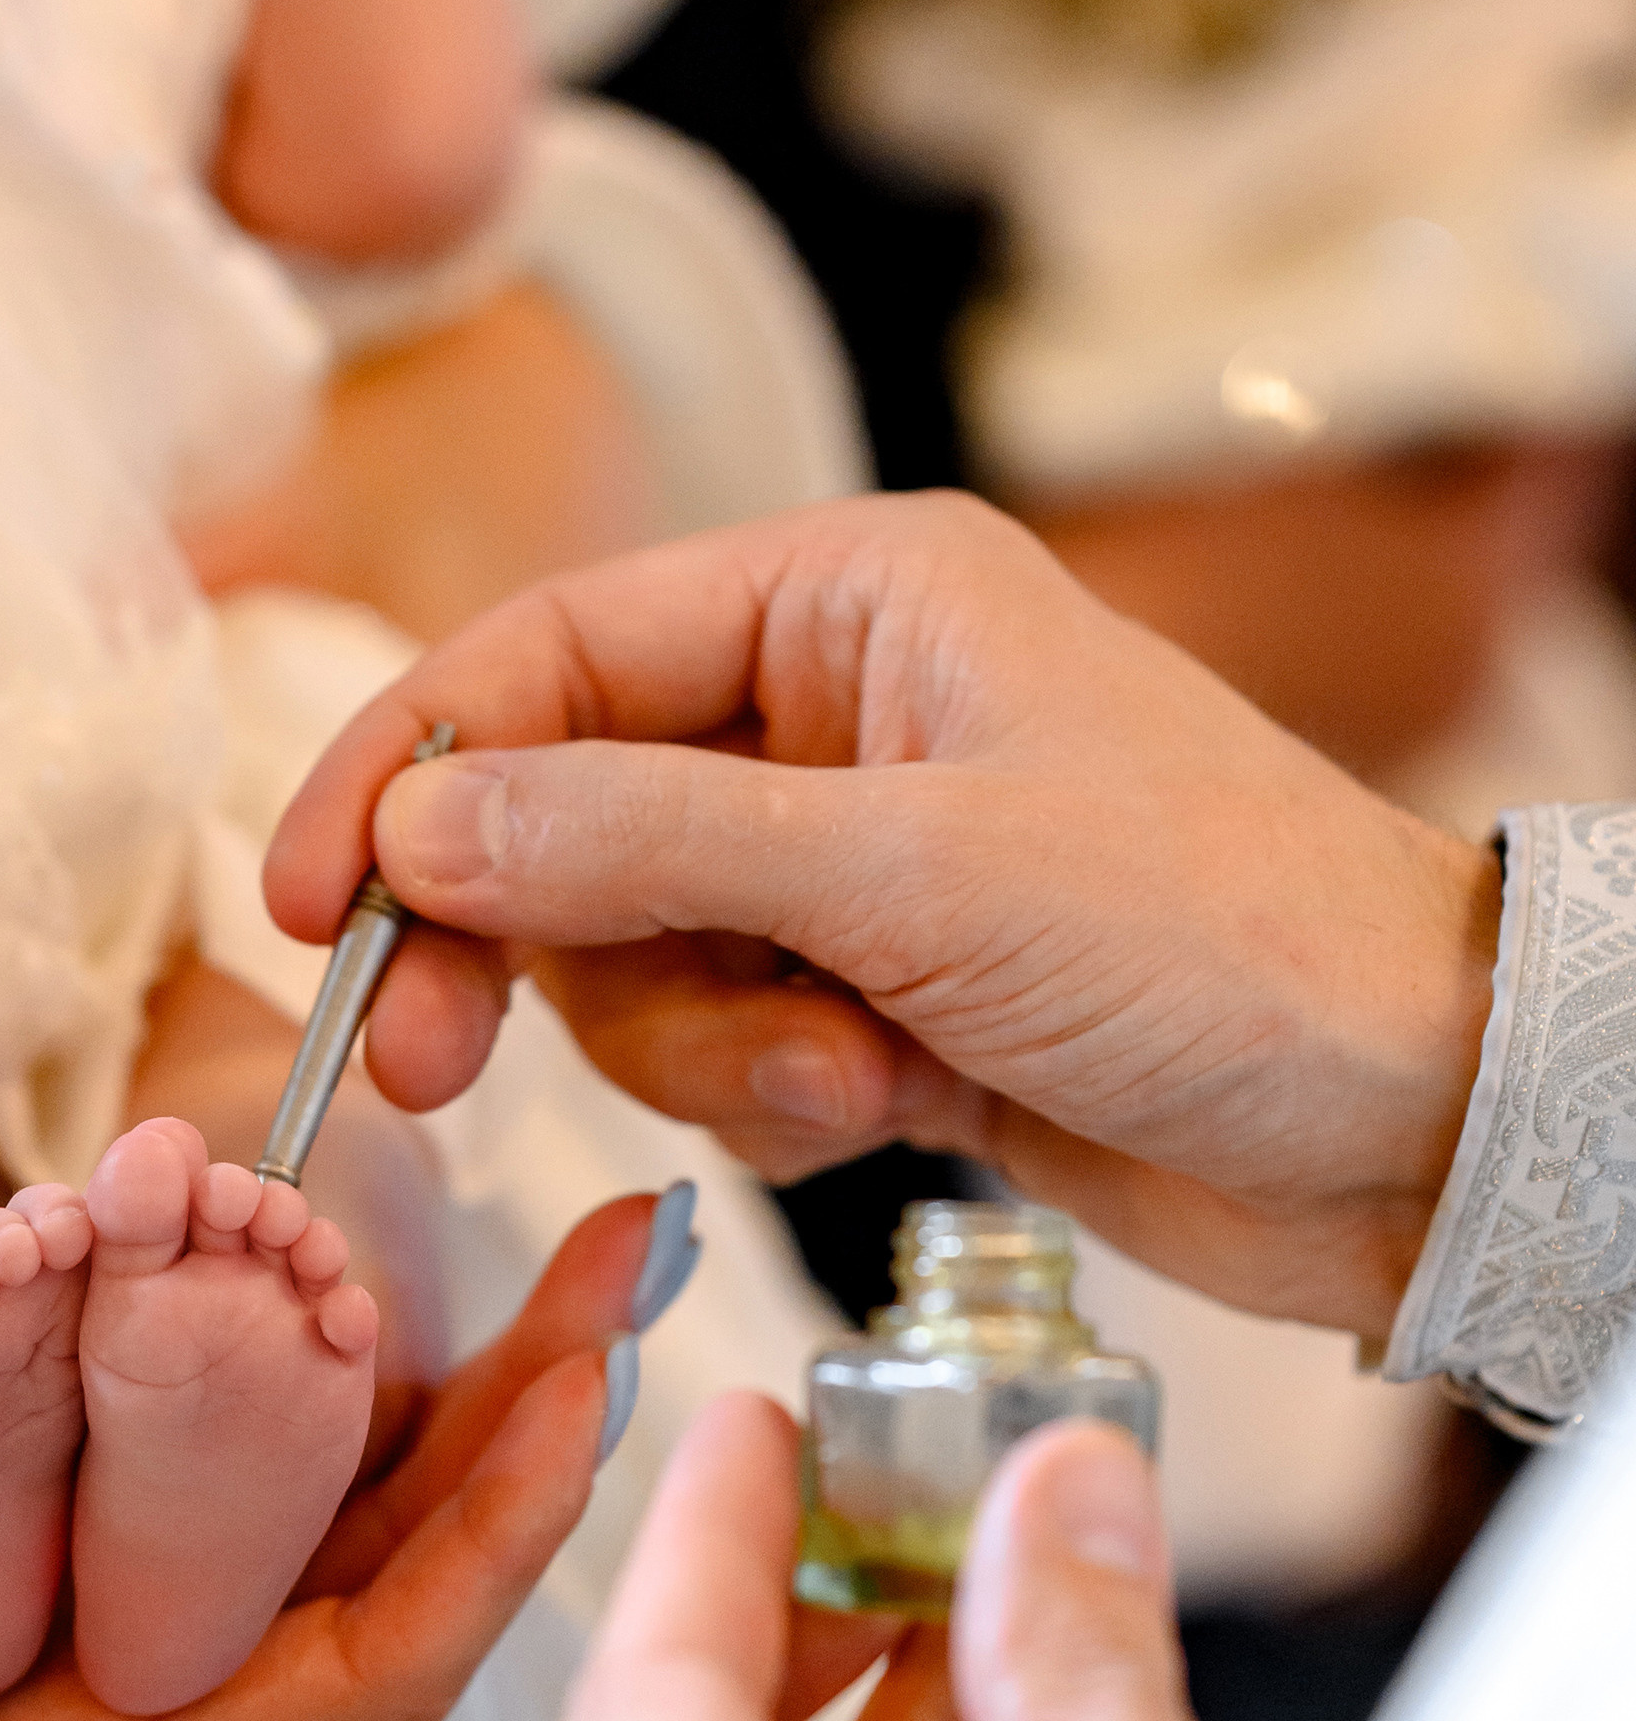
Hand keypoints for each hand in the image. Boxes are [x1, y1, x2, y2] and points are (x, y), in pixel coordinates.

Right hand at [0, 1196, 663, 1720]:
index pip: (377, 1661)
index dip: (504, 1532)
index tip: (605, 1386)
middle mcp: (135, 1676)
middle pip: (393, 1552)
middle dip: (528, 1414)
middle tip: (641, 1255)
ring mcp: (92, 1579)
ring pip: (328, 1476)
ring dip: (455, 1355)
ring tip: (569, 1225)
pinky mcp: (37, 1486)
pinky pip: (217, 1409)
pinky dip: (310, 1324)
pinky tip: (384, 1228)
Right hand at [265, 492, 1502, 1342]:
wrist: (1417, 1120)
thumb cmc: (1214, 937)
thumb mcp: (909, 873)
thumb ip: (640, 838)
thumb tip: (415, 822)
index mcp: (847, 600)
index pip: (546, 654)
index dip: (402, 769)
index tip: (304, 906)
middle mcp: (832, 714)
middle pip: (557, 811)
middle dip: (515, 940)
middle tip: (430, 1065)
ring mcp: (851, 864)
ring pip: (627, 953)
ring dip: (697, 1043)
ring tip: (842, 1073)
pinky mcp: (878, 998)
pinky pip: (720, 1044)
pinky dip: (770, 1094)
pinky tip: (890, 1108)